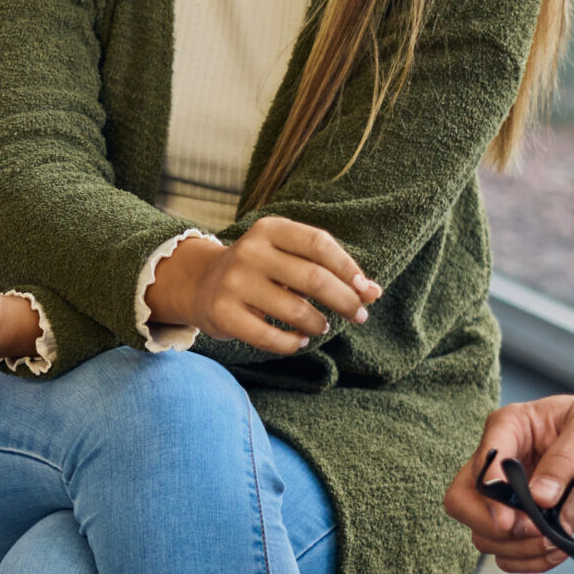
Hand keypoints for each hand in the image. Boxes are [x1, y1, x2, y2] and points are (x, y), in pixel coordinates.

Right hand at [142, 217, 379, 354]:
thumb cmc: (261, 271)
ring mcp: (233, 282)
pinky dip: (292, 343)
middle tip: (358, 315)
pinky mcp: (222, 313)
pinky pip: (269, 336)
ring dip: (318, 324)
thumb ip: (329, 270)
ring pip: (295, 310)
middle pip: (313, 278)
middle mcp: (249, 252)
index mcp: (269, 230)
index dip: (349, 269)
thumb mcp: (289, 257)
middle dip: (345, 301)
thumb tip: (373, 292)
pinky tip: (298, 341)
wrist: (200, 283)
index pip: (319, 243)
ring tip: (321, 326)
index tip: (367, 291)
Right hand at [445, 382, 573, 573]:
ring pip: (483, 534)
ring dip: (515, 547)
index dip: (487, 492)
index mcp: (507, 429)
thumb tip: (539, 496)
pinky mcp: (530, 522)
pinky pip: (509, 552)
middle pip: (462, 502)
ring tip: (551, 543)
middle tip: (528, 529)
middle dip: (492, 524)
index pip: (480, 462)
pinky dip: (527, 560)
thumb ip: (563, 460)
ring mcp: (511, 498)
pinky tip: (554, 551)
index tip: (507, 517)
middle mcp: (500, 466)